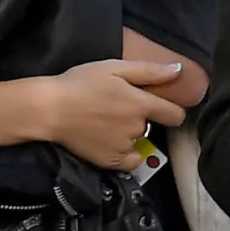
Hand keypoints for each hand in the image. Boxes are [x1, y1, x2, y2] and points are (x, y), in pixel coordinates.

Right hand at [33, 59, 185, 170]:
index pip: (175, 114)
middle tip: (117, 107)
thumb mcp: (115, 68)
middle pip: (151, 125)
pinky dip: (125, 153)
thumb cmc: (81, 83)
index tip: (163, 107)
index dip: (172, 110)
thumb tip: (180, 70)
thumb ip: (150, 71)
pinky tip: (110, 141)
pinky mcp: (110, 162)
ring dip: (129, 133)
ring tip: (106, 122)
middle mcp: (137, 128)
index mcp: (141, 104)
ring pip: (137, 140)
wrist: (49, 109)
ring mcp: (124, 147)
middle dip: (140, 117)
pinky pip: (129, 161)